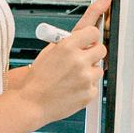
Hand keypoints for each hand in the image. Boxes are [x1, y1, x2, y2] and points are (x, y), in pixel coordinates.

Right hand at [21, 0, 111, 125]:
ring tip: (72, 76)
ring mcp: (86, 78)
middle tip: (81, 57)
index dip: (91, 34)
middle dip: (93, 51)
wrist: (32, 102)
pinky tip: (72, 87)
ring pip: (99, 67)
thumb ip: (70, 40)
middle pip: (101, 48)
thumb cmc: (39, 77)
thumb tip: (89, 30)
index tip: (91, 35)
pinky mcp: (89, 92)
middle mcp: (79, 61)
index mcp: (68, 46)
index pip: (94, 31)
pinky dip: (87, 85)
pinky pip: (95, 84)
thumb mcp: (50, 51)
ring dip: (90, 69)